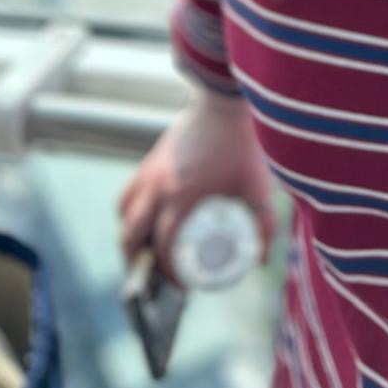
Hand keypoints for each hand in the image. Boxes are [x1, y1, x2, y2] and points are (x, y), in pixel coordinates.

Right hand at [117, 89, 278, 285]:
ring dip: (132, 240)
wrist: (225, 102)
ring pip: (125, 217)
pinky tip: (144, 223)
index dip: (169, 271)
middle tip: (158, 279)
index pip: (164, 245)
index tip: (181, 286)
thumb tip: (259, 260)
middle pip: (131, 237)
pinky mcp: (149, 161)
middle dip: (140, 264)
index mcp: (181, 195)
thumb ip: (263, 223)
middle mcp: (157, 186)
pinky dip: (130, 214)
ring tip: (147, 256)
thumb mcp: (258, 186)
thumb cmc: (242, 144)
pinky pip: (127, 196)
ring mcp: (149, 172)